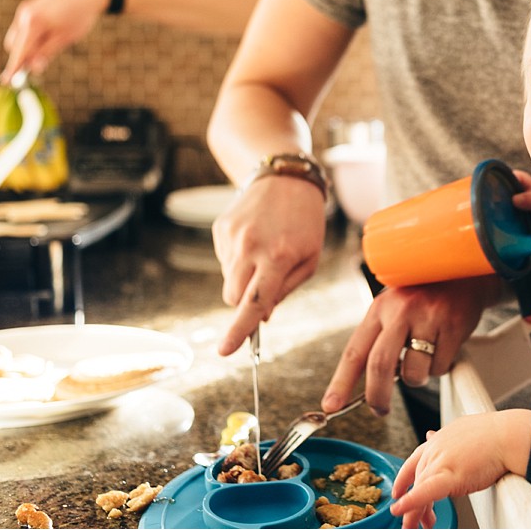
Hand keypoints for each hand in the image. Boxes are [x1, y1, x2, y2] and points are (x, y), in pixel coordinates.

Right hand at [2, 0, 109, 80]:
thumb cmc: (79, 17)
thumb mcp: (65, 38)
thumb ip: (47, 53)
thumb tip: (33, 69)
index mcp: (34, 23)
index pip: (19, 51)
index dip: (13, 68)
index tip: (7, 82)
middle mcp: (24, 15)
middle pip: (13, 46)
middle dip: (22, 57)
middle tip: (40, 64)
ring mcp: (24, 10)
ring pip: (17, 37)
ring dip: (27, 47)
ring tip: (52, 42)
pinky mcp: (27, 7)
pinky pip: (22, 28)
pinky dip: (30, 37)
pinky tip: (49, 33)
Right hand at [211, 175, 326, 355]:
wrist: (285, 179)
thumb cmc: (305, 223)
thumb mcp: (310, 259)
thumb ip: (285, 290)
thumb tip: (262, 316)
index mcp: (279, 257)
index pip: (254, 303)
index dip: (239, 330)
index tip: (225, 351)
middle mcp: (251, 247)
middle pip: (232, 297)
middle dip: (243, 304)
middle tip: (263, 287)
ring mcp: (232, 236)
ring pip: (228, 280)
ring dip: (243, 279)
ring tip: (264, 253)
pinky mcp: (220, 228)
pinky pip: (224, 260)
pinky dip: (237, 259)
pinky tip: (254, 240)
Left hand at [322, 276, 500, 415]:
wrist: (464, 272)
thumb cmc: (425, 295)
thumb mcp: (394, 307)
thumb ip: (381, 338)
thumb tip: (369, 383)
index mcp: (380, 309)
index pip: (354, 351)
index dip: (341, 383)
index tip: (331, 406)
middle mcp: (401, 311)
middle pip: (379, 366)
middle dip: (377, 397)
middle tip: (380, 409)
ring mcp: (428, 318)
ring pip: (414, 373)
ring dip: (417, 379)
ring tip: (424, 360)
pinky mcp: (452, 327)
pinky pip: (440, 367)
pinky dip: (440, 367)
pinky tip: (443, 346)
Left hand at [390, 411, 530, 528]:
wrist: (509, 436)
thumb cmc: (496, 434)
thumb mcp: (463, 430)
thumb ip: (445, 438)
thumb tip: (430, 435)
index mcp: (439, 440)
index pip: (414, 460)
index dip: (403, 478)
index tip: (398, 490)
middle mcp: (435, 449)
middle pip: (417, 480)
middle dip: (414, 503)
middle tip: (417, 521)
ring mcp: (440, 461)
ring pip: (419, 490)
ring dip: (413, 511)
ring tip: (413, 526)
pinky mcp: (449, 475)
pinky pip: (424, 492)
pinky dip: (411, 503)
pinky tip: (402, 512)